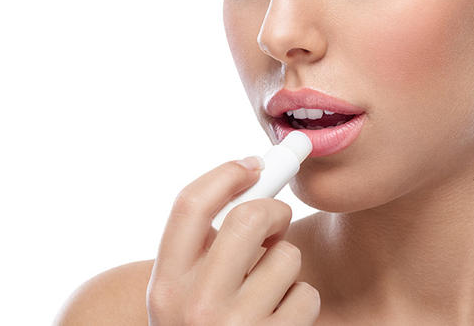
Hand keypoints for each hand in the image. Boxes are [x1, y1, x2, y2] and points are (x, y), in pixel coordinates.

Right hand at [147, 157, 319, 324]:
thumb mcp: (186, 292)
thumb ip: (206, 245)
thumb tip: (254, 181)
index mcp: (167, 285)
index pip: (190, 205)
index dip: (226, 174)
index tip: (253, 165)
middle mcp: (194, 306)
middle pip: (249, 218)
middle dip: (274, 211)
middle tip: (276, 222)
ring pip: (287, 256)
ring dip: (286, 266)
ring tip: (267, 291)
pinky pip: (306, 294)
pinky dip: (301, 301)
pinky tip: (280, 319)